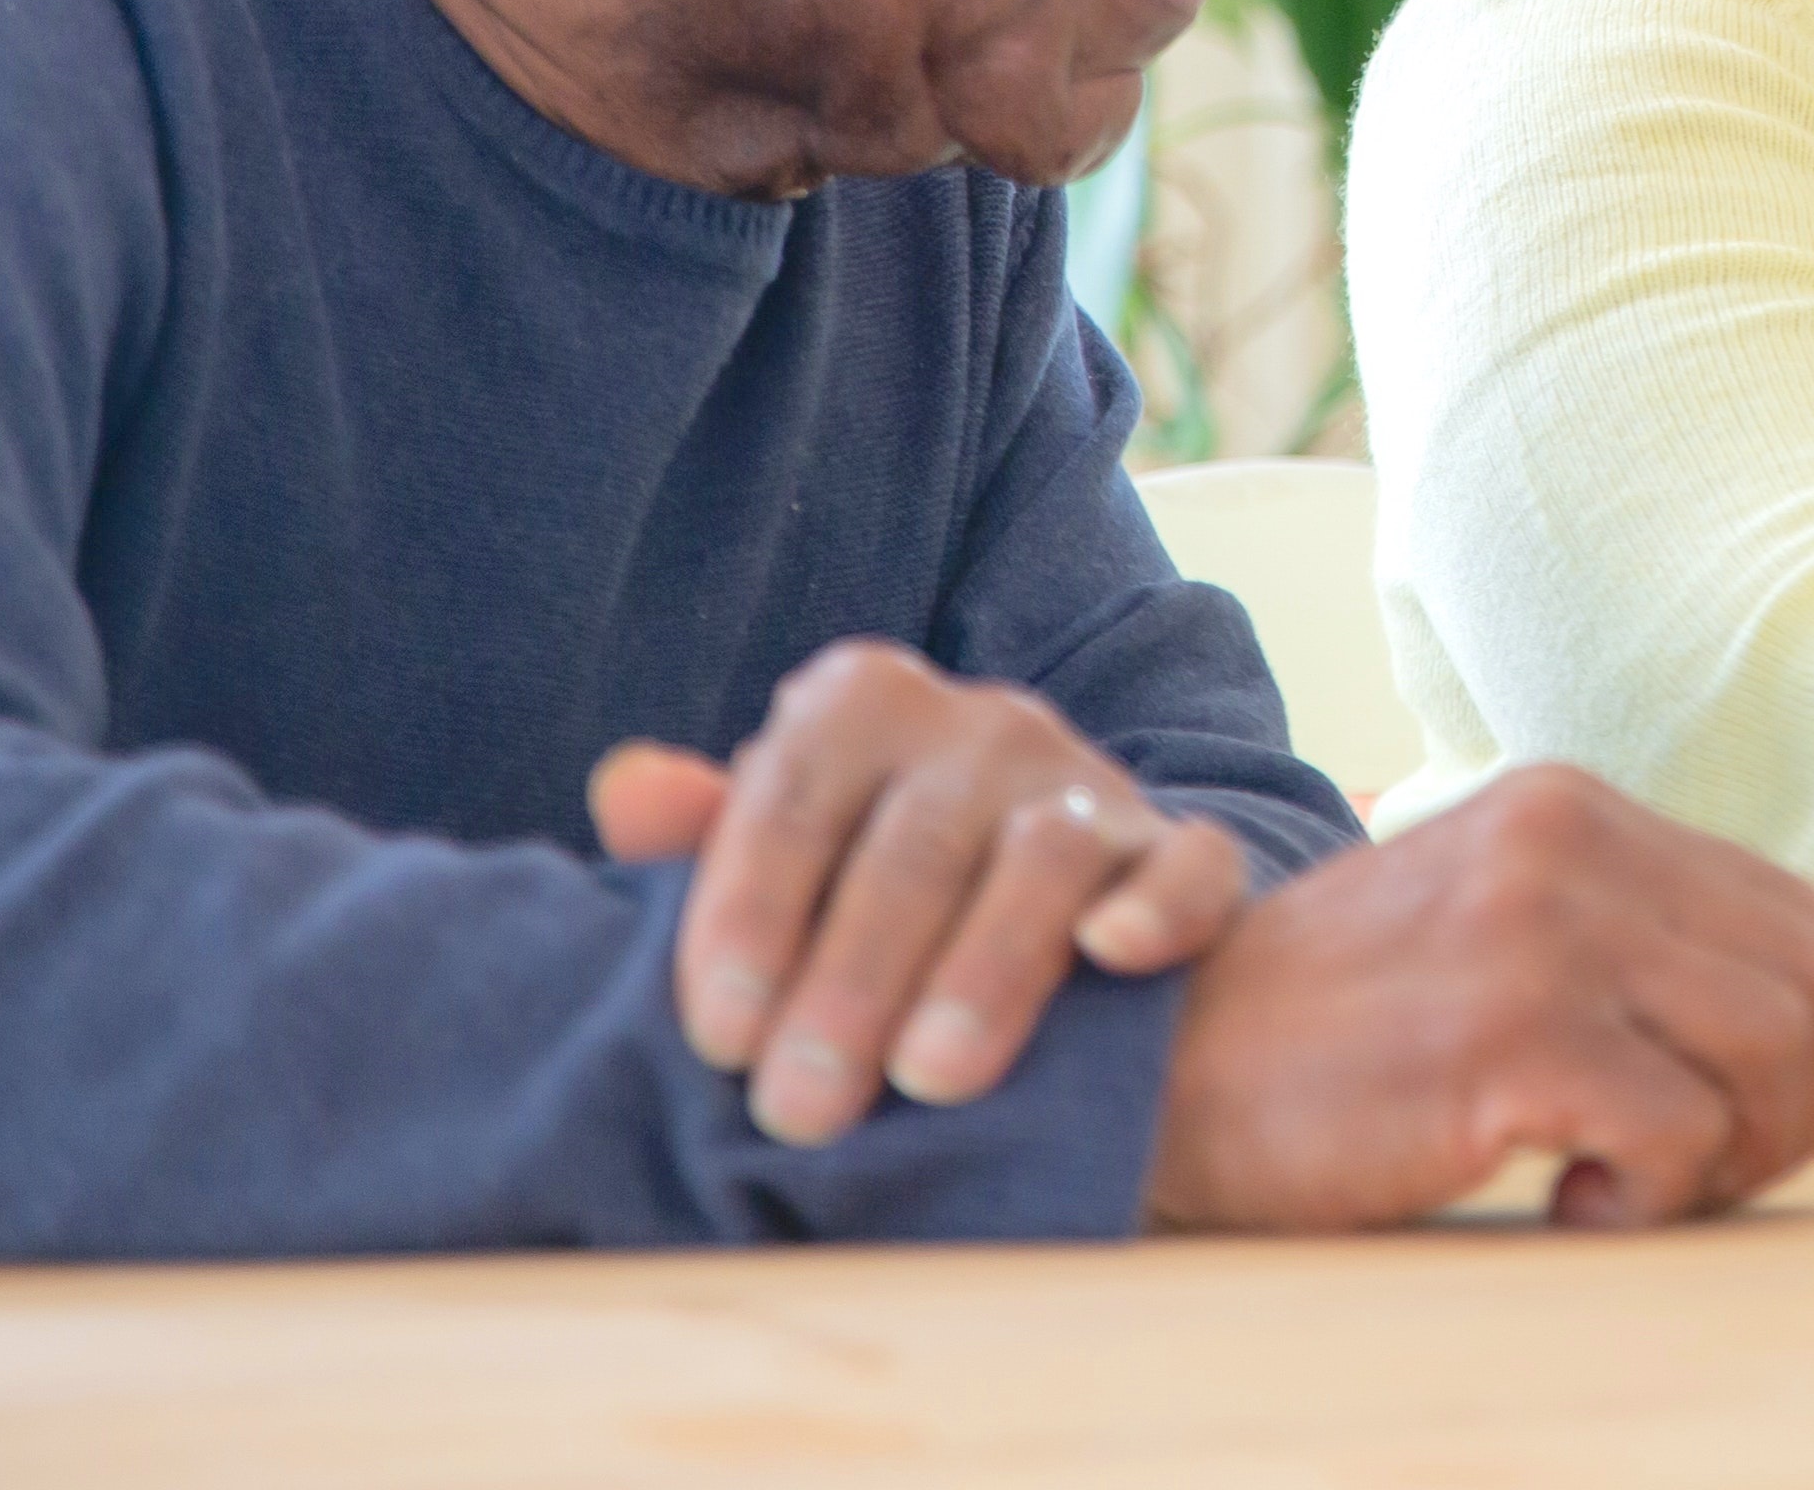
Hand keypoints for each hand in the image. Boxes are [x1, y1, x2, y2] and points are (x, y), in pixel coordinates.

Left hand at [590, 637, 1247, 1144]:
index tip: (717, 1039)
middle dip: (850, 981)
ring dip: (983, 969)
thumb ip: (699, 837)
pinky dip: (1158, 906)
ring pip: (1043, 857)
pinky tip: (1113, 956)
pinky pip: (1190, 865)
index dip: (748, 917)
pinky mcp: (1184, 852)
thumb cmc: (861, 890)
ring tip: (929, 1080)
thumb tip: (623, 789)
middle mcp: (983, 725)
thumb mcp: (774, 857)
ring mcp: (1091, 783)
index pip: (792, 798)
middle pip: (912, 845)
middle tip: (800, 1108)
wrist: (1039, 900)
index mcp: (863, 705)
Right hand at [1138, 764, 1813, 1230]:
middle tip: (1742, 1183)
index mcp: (1572, 807)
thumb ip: (1622, 946)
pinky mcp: (1513, 1037)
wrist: (1164, 1064)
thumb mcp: (1490, 928)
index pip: (1789, 911)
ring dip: (1734, 1155)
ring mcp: (1542, 933)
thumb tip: (1801, 1049)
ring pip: (1769, 1052)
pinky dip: (1655, 1195)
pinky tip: (1572, 1204)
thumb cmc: (1334, 1031)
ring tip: (1637, 1189)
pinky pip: (1680, 1132)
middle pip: (1806, 980)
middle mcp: (1570, 843)